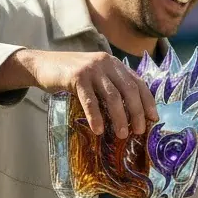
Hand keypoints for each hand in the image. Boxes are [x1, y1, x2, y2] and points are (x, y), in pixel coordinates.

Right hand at [0, 49, 157, 137]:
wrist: (43, 64)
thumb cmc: (71, 76)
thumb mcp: (95, 77)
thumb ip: (110, 87)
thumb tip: (129, 114)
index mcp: (114, 64)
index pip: (138, 82)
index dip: (148, 100)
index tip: (154, 118)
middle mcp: (106, 63)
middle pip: (129, 90)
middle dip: (137, 112)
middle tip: (140, 130)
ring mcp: (92, 69)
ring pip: (112, 96)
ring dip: (120, 117)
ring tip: (122, 134)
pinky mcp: (76, 77)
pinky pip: (90, 100)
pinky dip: (96, 116)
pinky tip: (98, 130)